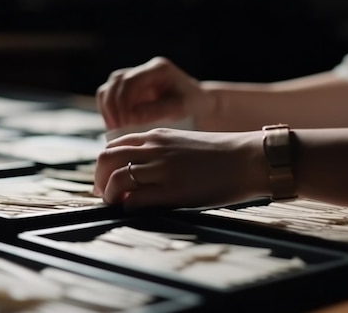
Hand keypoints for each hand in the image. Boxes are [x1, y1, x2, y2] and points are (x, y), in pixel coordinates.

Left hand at [93, 128, 268, 209]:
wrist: (248, 158)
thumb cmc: (224, 154)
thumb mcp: (185, 143)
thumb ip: (162, 152)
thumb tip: (143, 171)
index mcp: (157, 136)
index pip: (114, 145)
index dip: (105, 165)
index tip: (108, 180)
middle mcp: (154, 149)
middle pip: (105, 159)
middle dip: (98, 179)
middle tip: (105, 194)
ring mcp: (162, 170)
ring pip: (114, 179)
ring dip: (109, 195)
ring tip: (117, 204)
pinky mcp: (172, 191)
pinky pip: (134, 200)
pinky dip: (128, 207)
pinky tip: (135, 210)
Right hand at [96, 57, 213, 129]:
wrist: (198, 103)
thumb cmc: (193, 104)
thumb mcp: (180, 108)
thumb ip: (158, 111)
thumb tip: (131, 118)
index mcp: (158, 69)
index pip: (130, 80)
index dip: (123, 102)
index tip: (125, 123)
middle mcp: (144, 70)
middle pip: (116, 81)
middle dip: (113, 106)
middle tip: (117, 128)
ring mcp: (136, 78)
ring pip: (110, 87)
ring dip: (108, 108)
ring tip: (114, 128)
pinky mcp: (131, 90)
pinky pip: (111, 97)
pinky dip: (110, 110)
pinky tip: (115, 125)